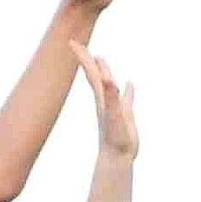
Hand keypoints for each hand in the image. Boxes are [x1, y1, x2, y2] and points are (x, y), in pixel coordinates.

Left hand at [70, 43, 138, 159]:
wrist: (117, 159)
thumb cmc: (115, 138)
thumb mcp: (114, 114)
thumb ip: (111, 95)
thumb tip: (108, 78)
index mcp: (101, 97)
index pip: (91, 72)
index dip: (82, 57)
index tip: (71, 42)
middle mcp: (105, 100)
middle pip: (95, 75)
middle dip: (88, 60)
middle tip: (80, 45)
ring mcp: (114, 108)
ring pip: (108, 85)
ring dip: (105, 72)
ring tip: (102, 61)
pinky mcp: (124, 116)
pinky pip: (125, 99)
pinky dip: (126, 91)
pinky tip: (129, 85)